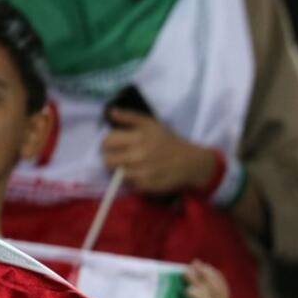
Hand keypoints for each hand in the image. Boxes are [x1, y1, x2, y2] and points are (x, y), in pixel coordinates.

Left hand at [101, 108, 217, 194]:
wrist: (190, 163)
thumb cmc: (169, 141)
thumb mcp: (151, 124)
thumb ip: (129, 116)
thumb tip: (110, 112)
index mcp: (138, 137)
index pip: (107, 142)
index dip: (107, 144)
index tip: (114, 145)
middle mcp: (138, 155)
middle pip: (108, 161)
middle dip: (111, 159)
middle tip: (120, 157)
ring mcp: (142, 172)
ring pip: (117, 174)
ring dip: (120, 171)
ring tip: (130, 167)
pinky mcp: (146, 186)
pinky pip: (129, 184)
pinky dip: (132, 180)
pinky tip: (141, 174)